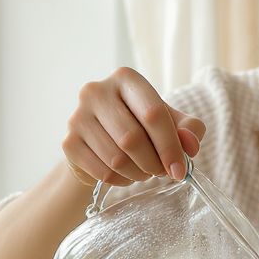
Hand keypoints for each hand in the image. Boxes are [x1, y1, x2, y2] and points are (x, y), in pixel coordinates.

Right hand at [62, 67, 206, 186]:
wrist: (104, 140)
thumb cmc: (144, 126)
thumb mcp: (172, 122)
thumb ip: (189, 129)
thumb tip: (190, 145)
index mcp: (126, 78)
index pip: (153, 114)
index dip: (170, 146)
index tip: (180, 170)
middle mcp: (96, 91)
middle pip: (132, 139)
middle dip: (154, 163)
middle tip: (162, 172)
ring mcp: (77, 116)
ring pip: (116, 159)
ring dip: (139, 173)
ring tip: (146, 171)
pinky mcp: (69, 142)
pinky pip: (102, 172)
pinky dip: (122, 180)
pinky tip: (127, 174)